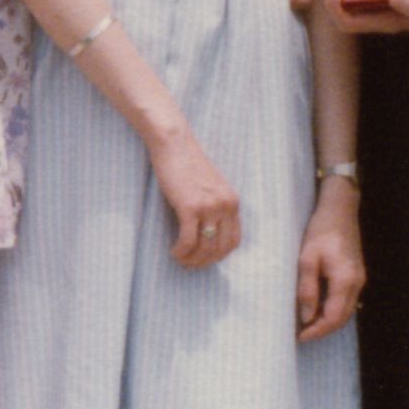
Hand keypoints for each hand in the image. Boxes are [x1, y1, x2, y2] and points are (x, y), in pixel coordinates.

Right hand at [148, 124, 240, 268]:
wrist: (175, 144)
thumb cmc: (187, 165)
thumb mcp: (211, 187)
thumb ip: (215, 207)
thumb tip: (209, 235)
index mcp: (233, 201)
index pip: (234, 241)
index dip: (219, 256)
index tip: (205, 259)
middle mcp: (225, 205)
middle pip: (221, 248)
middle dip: (205, 262)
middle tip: (190, 264)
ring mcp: (209, 206)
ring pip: (204, 247)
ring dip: (191, 259)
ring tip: (180, 259)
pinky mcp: (190, 206)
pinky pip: (188, 240)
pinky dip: (181, 252)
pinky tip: (174, 252)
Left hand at [295, 179, 364, 341]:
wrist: (340, 209)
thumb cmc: (321, 230)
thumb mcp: (307, 258)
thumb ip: (307, 289)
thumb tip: (306, 317)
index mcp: (345, 280)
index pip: (333, 317)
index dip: (317, 331)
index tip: (299, 337)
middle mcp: (357, 283)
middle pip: (342, 318)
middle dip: (322, 330)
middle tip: (301, 334)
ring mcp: (359, 278)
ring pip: (346, 311)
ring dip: (328, 321)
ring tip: (307, 324)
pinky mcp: (356, 274)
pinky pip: (347, 300)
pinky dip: (333, 309)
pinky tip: (318, 307)